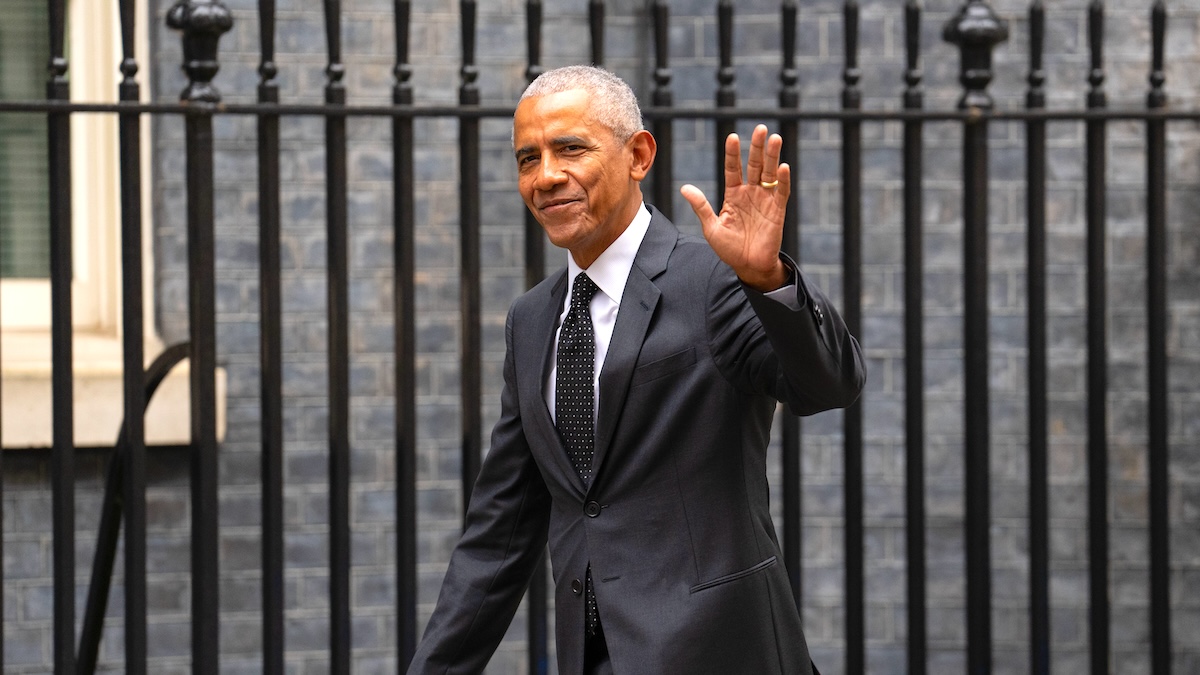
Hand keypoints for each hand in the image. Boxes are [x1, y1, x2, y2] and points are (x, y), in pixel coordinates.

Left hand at [681, 124, 790, 291]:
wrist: (748, 267)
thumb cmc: (729, 249)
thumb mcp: (712, 227)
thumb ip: (701, 207)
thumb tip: (684, 188)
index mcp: (733, 195)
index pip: (733, 169)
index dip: (733, 154)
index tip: (732, 137)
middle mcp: (750, 193)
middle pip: (754, 165)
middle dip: (757, 147)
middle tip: (760, 128)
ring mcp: (765, 201)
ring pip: (769, 174)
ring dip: (772, 156)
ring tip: (775, 138)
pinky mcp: (777, 212)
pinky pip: (781, 193)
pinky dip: (782, 180)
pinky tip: (783, 167)